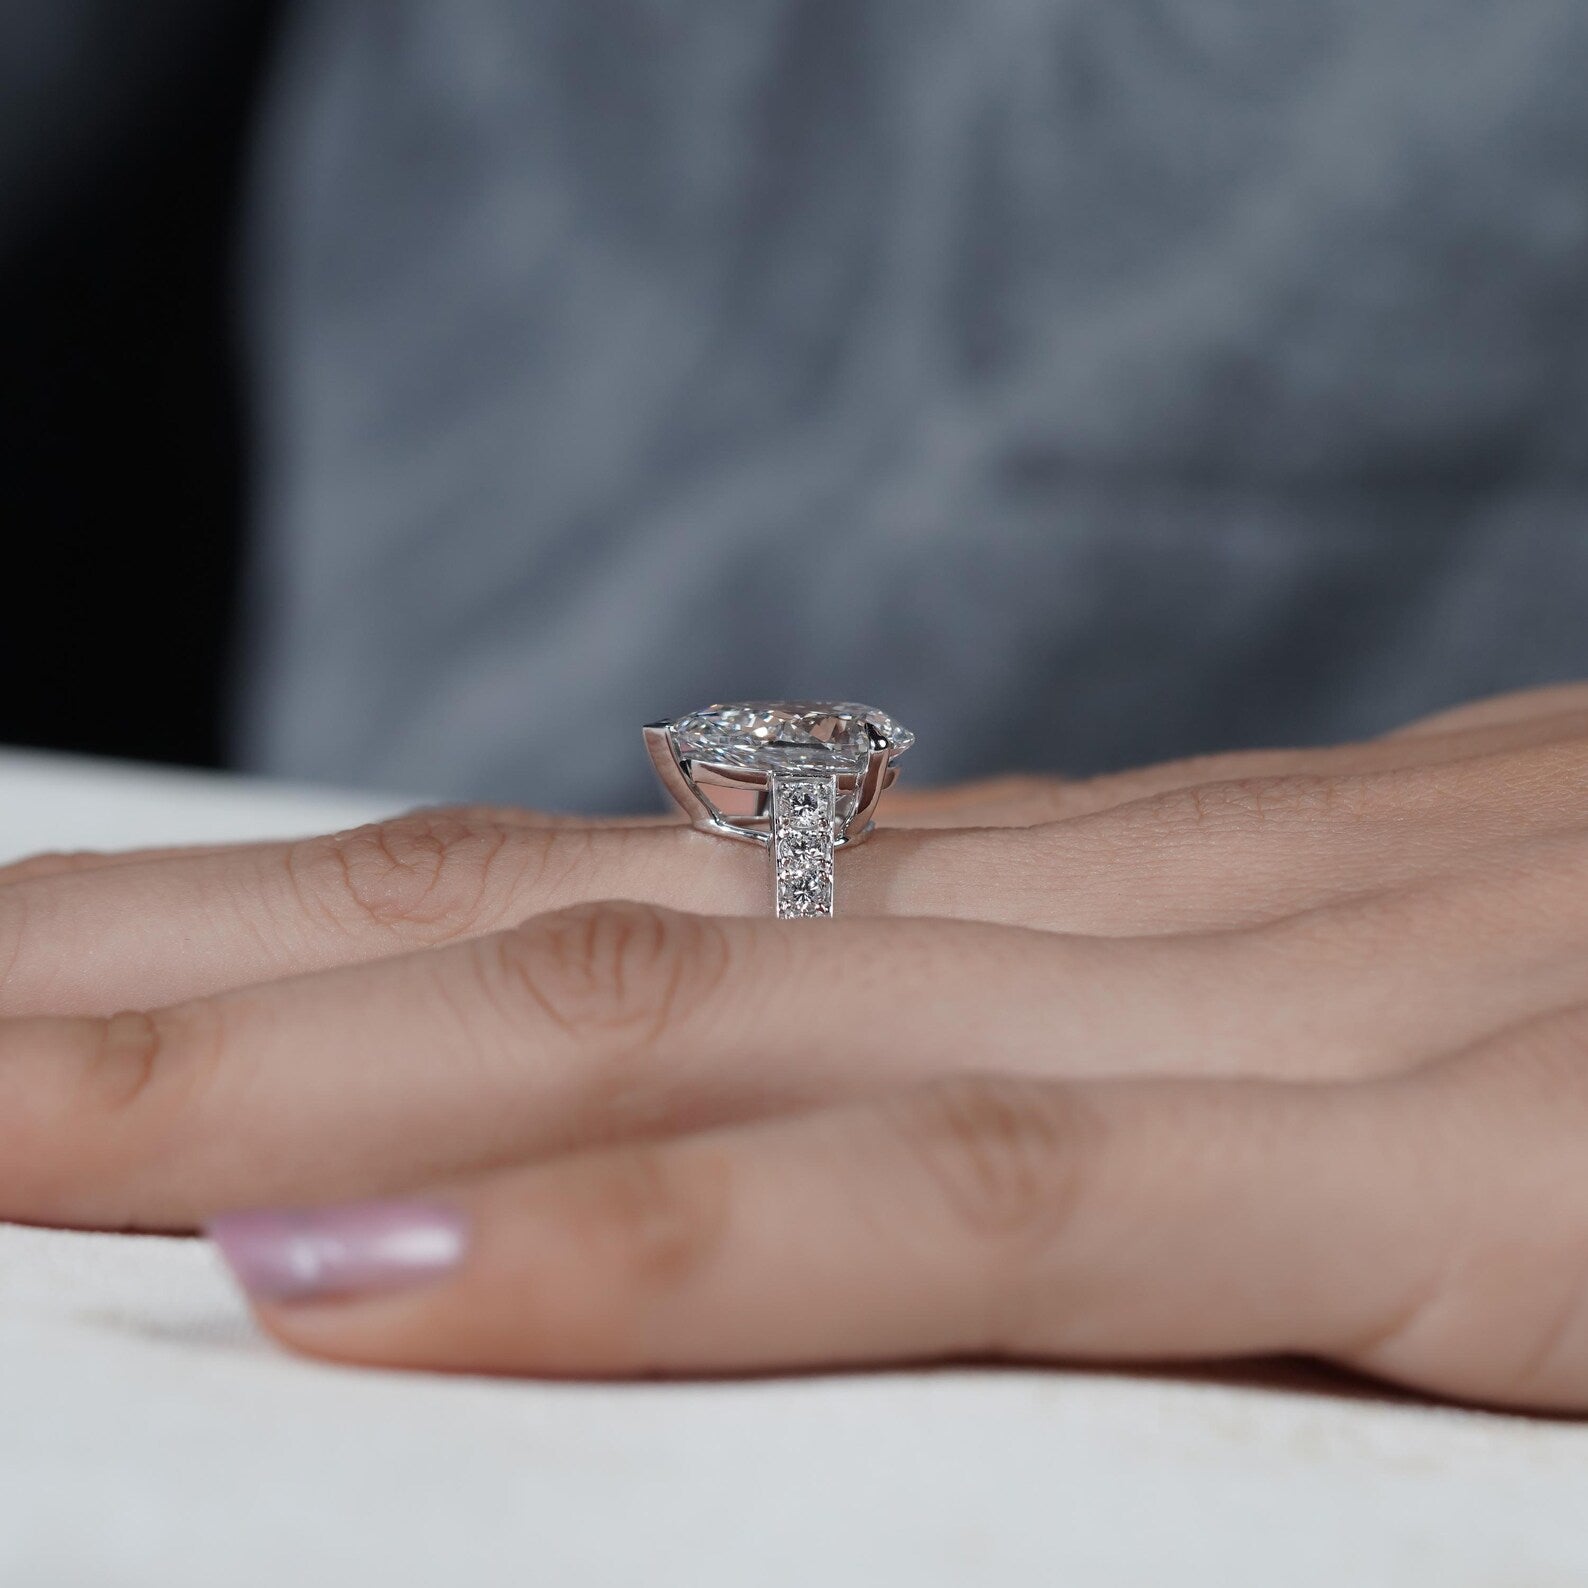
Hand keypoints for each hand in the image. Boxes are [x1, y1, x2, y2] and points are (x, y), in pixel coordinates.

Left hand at [7, 683, 1587, 1406]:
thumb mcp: (1259, 1010)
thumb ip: (1015, 1057)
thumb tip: (766, 1115)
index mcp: (1052, 908)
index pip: (572, 892)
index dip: (275, 932)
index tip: (36, 970)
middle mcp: (1089, 933)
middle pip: (543, 944)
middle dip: (185, 992)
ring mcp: (1250, 1039)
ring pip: (688, 1031)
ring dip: (311, 1076)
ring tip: (1, 1117)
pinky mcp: (1444, 1188)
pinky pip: (986, 1209)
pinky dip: (684, 1247)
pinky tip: (388, 1281)